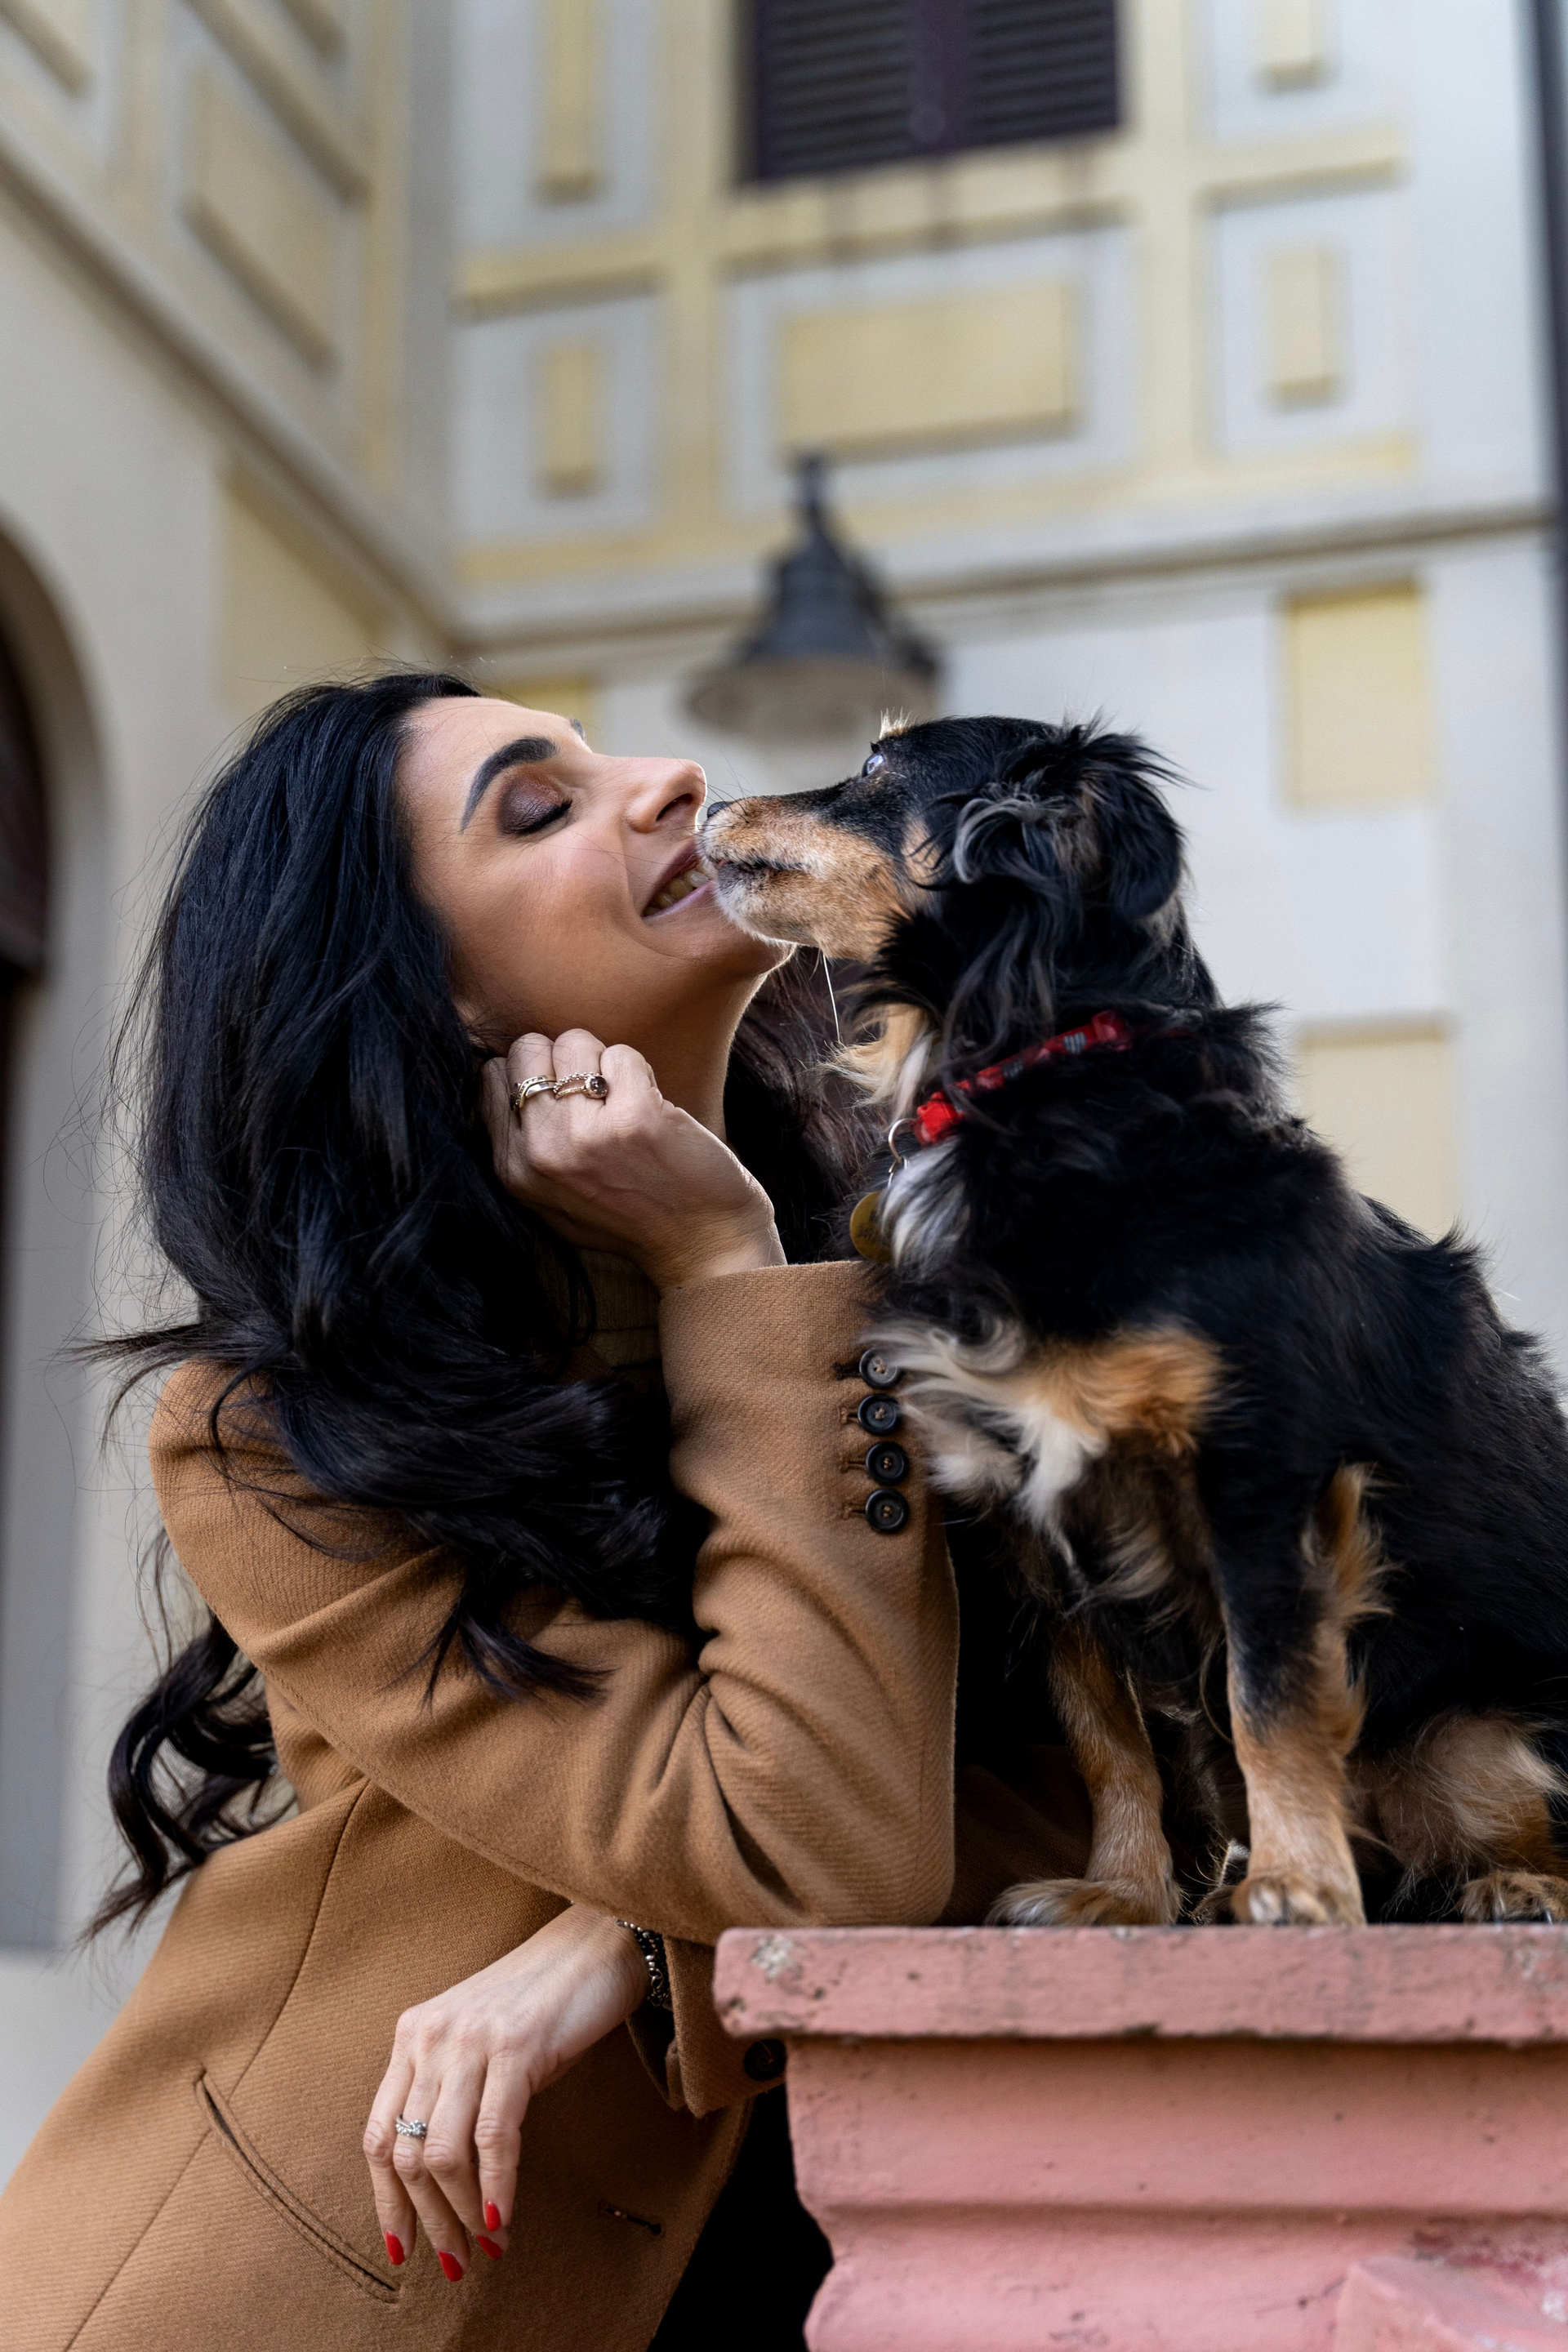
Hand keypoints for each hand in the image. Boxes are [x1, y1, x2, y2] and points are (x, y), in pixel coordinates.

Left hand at [363, 1904, 648, 2280]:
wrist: (595, 1943)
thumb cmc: (541, 2000)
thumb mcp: (479, 2042)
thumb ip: (451, 2092)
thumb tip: (443, 2183)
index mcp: (412, 2035)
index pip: (379, 2136)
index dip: (387, 2202)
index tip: (402, 2248)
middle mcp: (430, 2036)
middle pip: (407, 2153)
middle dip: (429, 2221)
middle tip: (456, 2261)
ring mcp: (471, 2039)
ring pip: (444, 2153)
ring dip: (464, 2214)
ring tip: (488, 2245)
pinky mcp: (516, 2045)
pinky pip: (494, 2136)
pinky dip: (497, 2186)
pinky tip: (505, 2217)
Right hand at [481, 1027, 785, 1289]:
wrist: (702, 1244)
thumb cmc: (631, 1215)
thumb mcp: (551, 1198)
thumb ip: (519, 1144)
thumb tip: (500, 1072)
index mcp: (512, 1169)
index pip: (493, 1077)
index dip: (532, 1071)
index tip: (563, 1095)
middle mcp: (540, 1152)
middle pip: (527, 1049)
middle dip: (564, 1059)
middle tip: (596, 1095)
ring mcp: (585, 1135)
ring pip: (573, 1041)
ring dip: (604, 1062)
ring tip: (624, 1104)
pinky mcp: (634, 1118)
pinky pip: (622, 1054)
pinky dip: (641, 1072)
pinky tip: (652, 1109)